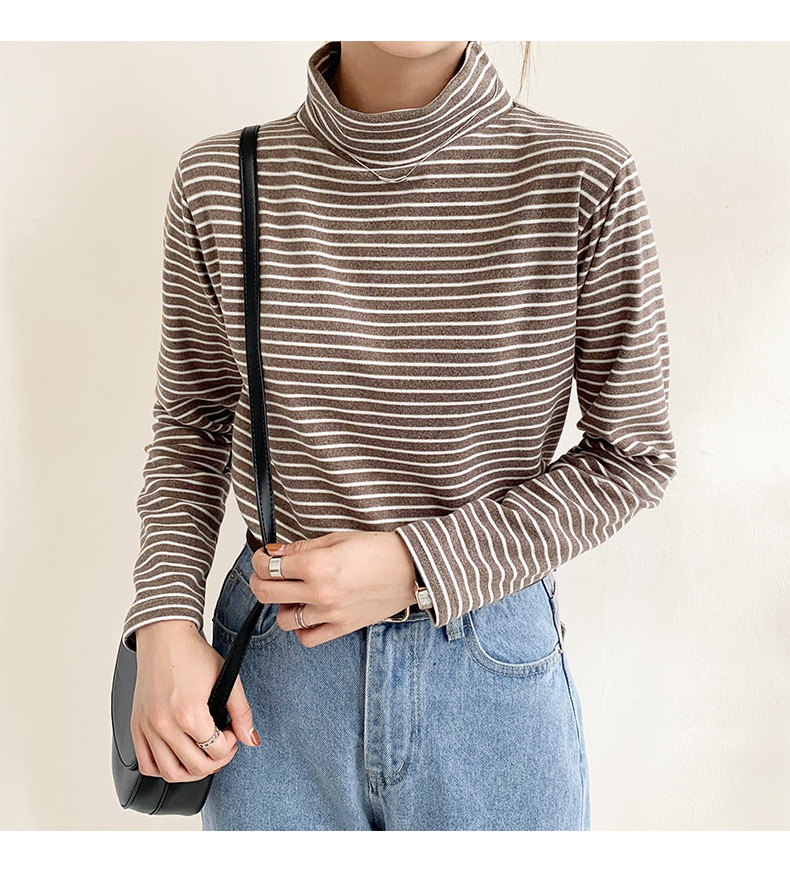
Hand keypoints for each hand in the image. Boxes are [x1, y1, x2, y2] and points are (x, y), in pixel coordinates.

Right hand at [132, 619, 259, 782]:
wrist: (164, 637)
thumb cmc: (192, 654)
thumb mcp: (226, 678)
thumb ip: (241, 711)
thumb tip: (250, 738)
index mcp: (189, 713)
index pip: (217, 750)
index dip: (232, 745)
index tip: (232, 733)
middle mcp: (164, 724)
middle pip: (195, 767)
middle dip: (216, 761)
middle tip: (223, 747)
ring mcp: (148, 727)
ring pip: (169, 773)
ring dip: (191, 772)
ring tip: (203, 757)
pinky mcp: (137, 726)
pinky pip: (146, 764)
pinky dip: (162, 769)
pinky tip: (178, 757)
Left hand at [247, 531, 416, 646]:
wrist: (411, 569)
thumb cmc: (379, 551)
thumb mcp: (337, 538)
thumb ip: (302, 548)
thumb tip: (276, 552)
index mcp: (317, 565)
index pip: (270, 567)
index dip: (260, 560)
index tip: (263, 557)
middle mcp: (319, 592)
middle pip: (267, 593)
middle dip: (259, 581)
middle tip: (265, 574)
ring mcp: (330, 614)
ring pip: (284, 620)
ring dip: (283, 606)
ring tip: (293, 595)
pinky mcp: (342, 628)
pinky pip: (307, 638)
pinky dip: (302, 628)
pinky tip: (308, 614)